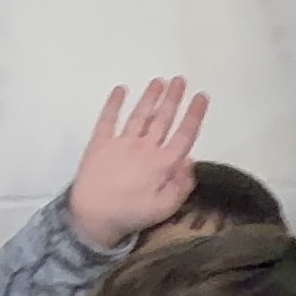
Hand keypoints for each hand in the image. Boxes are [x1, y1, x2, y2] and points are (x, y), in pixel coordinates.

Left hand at [63, 77, 211, 249]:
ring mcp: (121, 142)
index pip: (184, 135)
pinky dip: (113, 103)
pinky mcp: (100, 143)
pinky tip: (120, 89)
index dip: (195, 115)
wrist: (92, 216)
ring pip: (140, 115)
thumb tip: (190, 161)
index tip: (202, 97)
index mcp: (163, 163)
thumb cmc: (131, 214)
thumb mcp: (165, 208)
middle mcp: (144, 147)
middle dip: (173, 98)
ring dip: (150, 97)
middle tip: (181, 80)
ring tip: (159, 81)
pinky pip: (108, 119)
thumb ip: (181, 185)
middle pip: (163, 119)